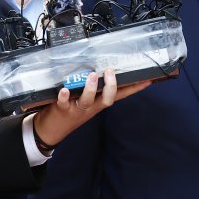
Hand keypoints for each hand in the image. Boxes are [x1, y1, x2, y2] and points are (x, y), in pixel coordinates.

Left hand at [32, 67, 149, 148]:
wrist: (51, 131)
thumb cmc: (70, 111)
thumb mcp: (87, 101)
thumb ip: (94, 88)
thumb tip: (101, 68)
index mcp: (99, 103)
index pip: (120, 95)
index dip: (134, 89)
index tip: (146, 80)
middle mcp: (91, 106)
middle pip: (108, 99)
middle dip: (111, 86)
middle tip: (110, 72)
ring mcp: (77, 108)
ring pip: (88, 100)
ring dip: (91, 88)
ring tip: (92, 75)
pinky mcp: (61, 109)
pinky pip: (63, 103)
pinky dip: (64, 96)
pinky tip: (64, 90)